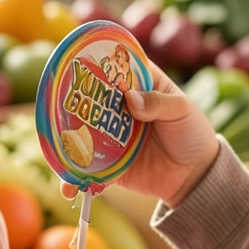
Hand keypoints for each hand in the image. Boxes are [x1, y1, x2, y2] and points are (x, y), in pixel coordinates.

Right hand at [64, 62, 218, 207]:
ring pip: (82, 133)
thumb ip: (158, 102)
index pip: (113, 66)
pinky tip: (68, 187)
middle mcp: (119, 106)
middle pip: (90, 99)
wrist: (196, 176)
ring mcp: (111, 135)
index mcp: (138, 83)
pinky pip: (87, 169)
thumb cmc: (193, 133)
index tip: (76, 62)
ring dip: (66, 140)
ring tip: (52, 146)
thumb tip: (130, 100)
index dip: (95, 62)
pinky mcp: (109, 163)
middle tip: (54, 105)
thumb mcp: (182, 110)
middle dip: (72, 101)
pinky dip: (75, 178)